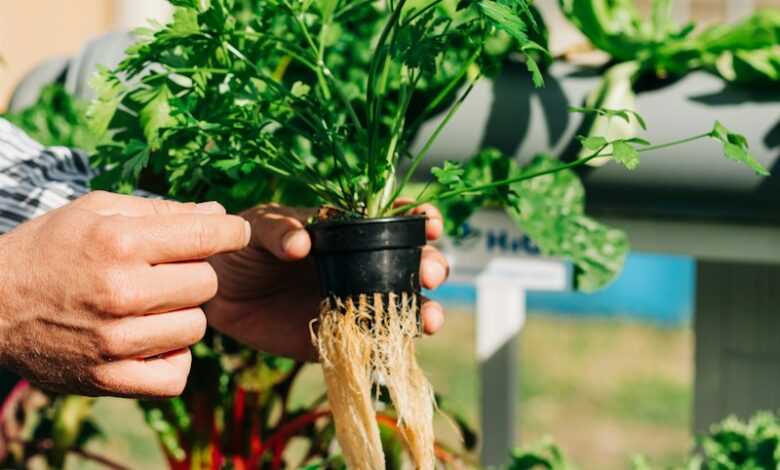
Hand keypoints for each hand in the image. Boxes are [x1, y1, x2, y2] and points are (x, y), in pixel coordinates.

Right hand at [0, 191, 248, 396]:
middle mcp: (121, 292)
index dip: (232, 232)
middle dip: (196, 272)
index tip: (234, 232)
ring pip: (196, 327)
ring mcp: (115, 340)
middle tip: (169, 271)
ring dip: (183, 314)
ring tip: (154, 306)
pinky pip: (175, 375)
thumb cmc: (50, 248)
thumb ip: (161, 210)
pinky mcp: (107, 378)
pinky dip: (171, 359)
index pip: (207, 237)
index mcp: (120, 243)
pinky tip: (153, 341)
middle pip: (207, 283)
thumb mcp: (96, 211)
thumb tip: (218, 214)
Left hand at [206, 202, 449, 360]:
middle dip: (431, 266)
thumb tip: (302, 243)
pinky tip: (398, 349)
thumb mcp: (257, 227)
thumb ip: (278, 230)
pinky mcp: (341, 339)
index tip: (429, 224)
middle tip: (430, 274)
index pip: (395, 221)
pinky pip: (373, 344)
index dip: (420, 220)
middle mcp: (361, 266)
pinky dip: (390, 348)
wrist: (219, 293)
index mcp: (349, 231)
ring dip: (425, 312)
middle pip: (411, 264)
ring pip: (402, 308)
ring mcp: (355, 304)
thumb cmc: (244, 246)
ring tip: (430, 319)